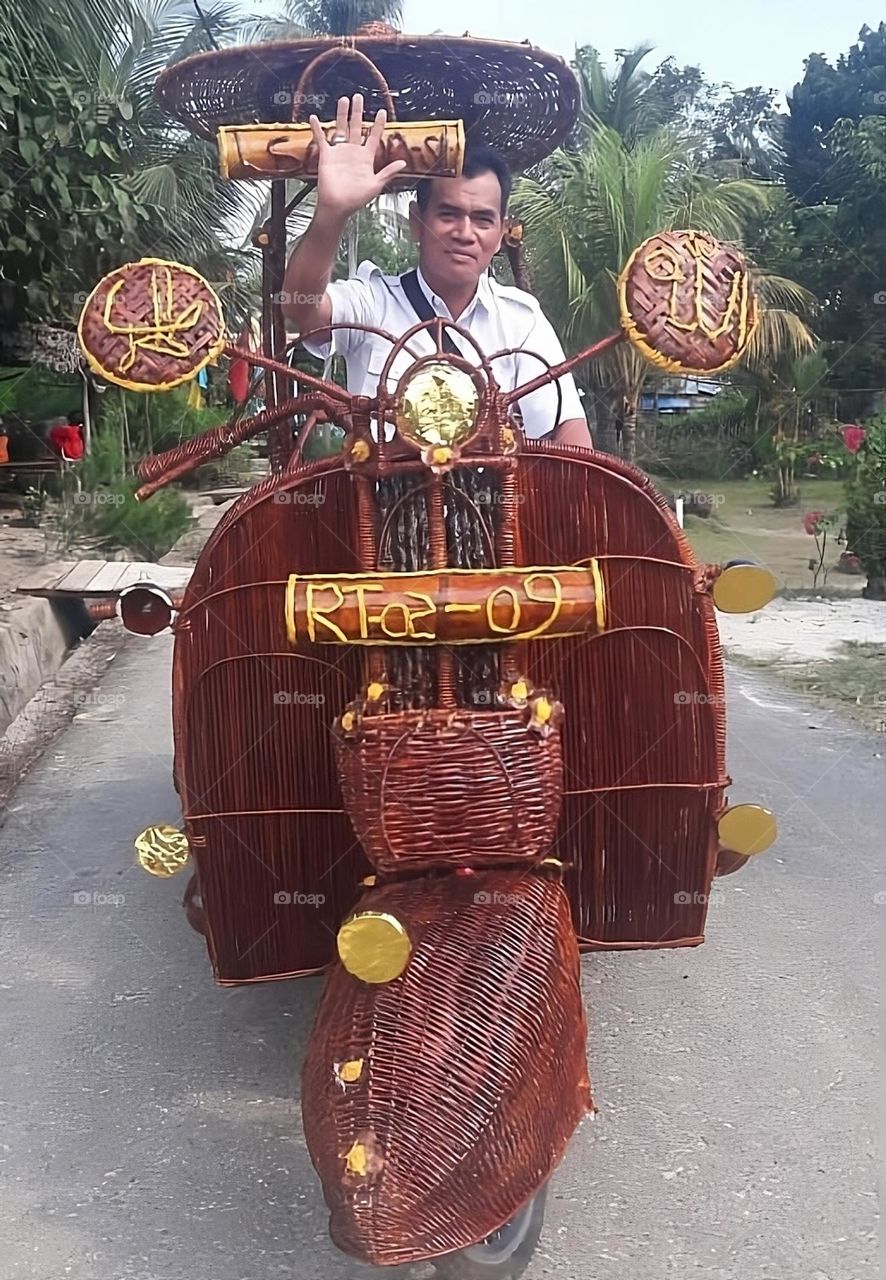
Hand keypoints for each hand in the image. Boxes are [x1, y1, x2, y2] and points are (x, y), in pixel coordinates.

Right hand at [309, 94, 406, 217]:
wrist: (338, 205)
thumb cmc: (356, 199)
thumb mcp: (376, 185)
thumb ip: (388, 172)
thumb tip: (403, 163)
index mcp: (366, 158)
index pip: (373, 136)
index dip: (378, 124)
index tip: (381, 112)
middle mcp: (353, 152)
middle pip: (356, 127)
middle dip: (358, 112)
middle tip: (359, 97)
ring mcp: (340, 152)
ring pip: (341, 128)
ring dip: (342, 114)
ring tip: (344, 100)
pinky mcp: (327, 155)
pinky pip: (321, 139)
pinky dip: (317, 128)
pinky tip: (314, 118)